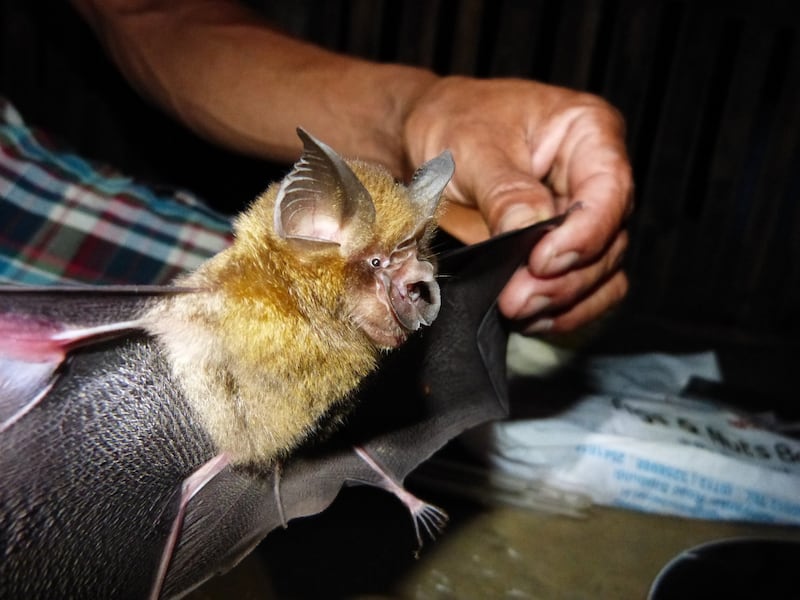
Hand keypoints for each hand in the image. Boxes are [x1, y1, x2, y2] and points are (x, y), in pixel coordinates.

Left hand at [403, 76, 632, 333]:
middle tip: (516, 299)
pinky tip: (528, 317)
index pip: (609, 191)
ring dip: (562, 301)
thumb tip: (529, 231)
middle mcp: (594, 178)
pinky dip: (560, 311)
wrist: (426, 141)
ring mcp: (582, 219)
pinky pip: (583, 292)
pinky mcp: (562, 251)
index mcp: (588, 133)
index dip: (584, 233)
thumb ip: (505, 192)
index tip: (542, 261)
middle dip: (565, 279)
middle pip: (609, 241)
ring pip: (601, 275)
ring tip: (515, 308)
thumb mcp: (472, 148)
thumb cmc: (454, 123)